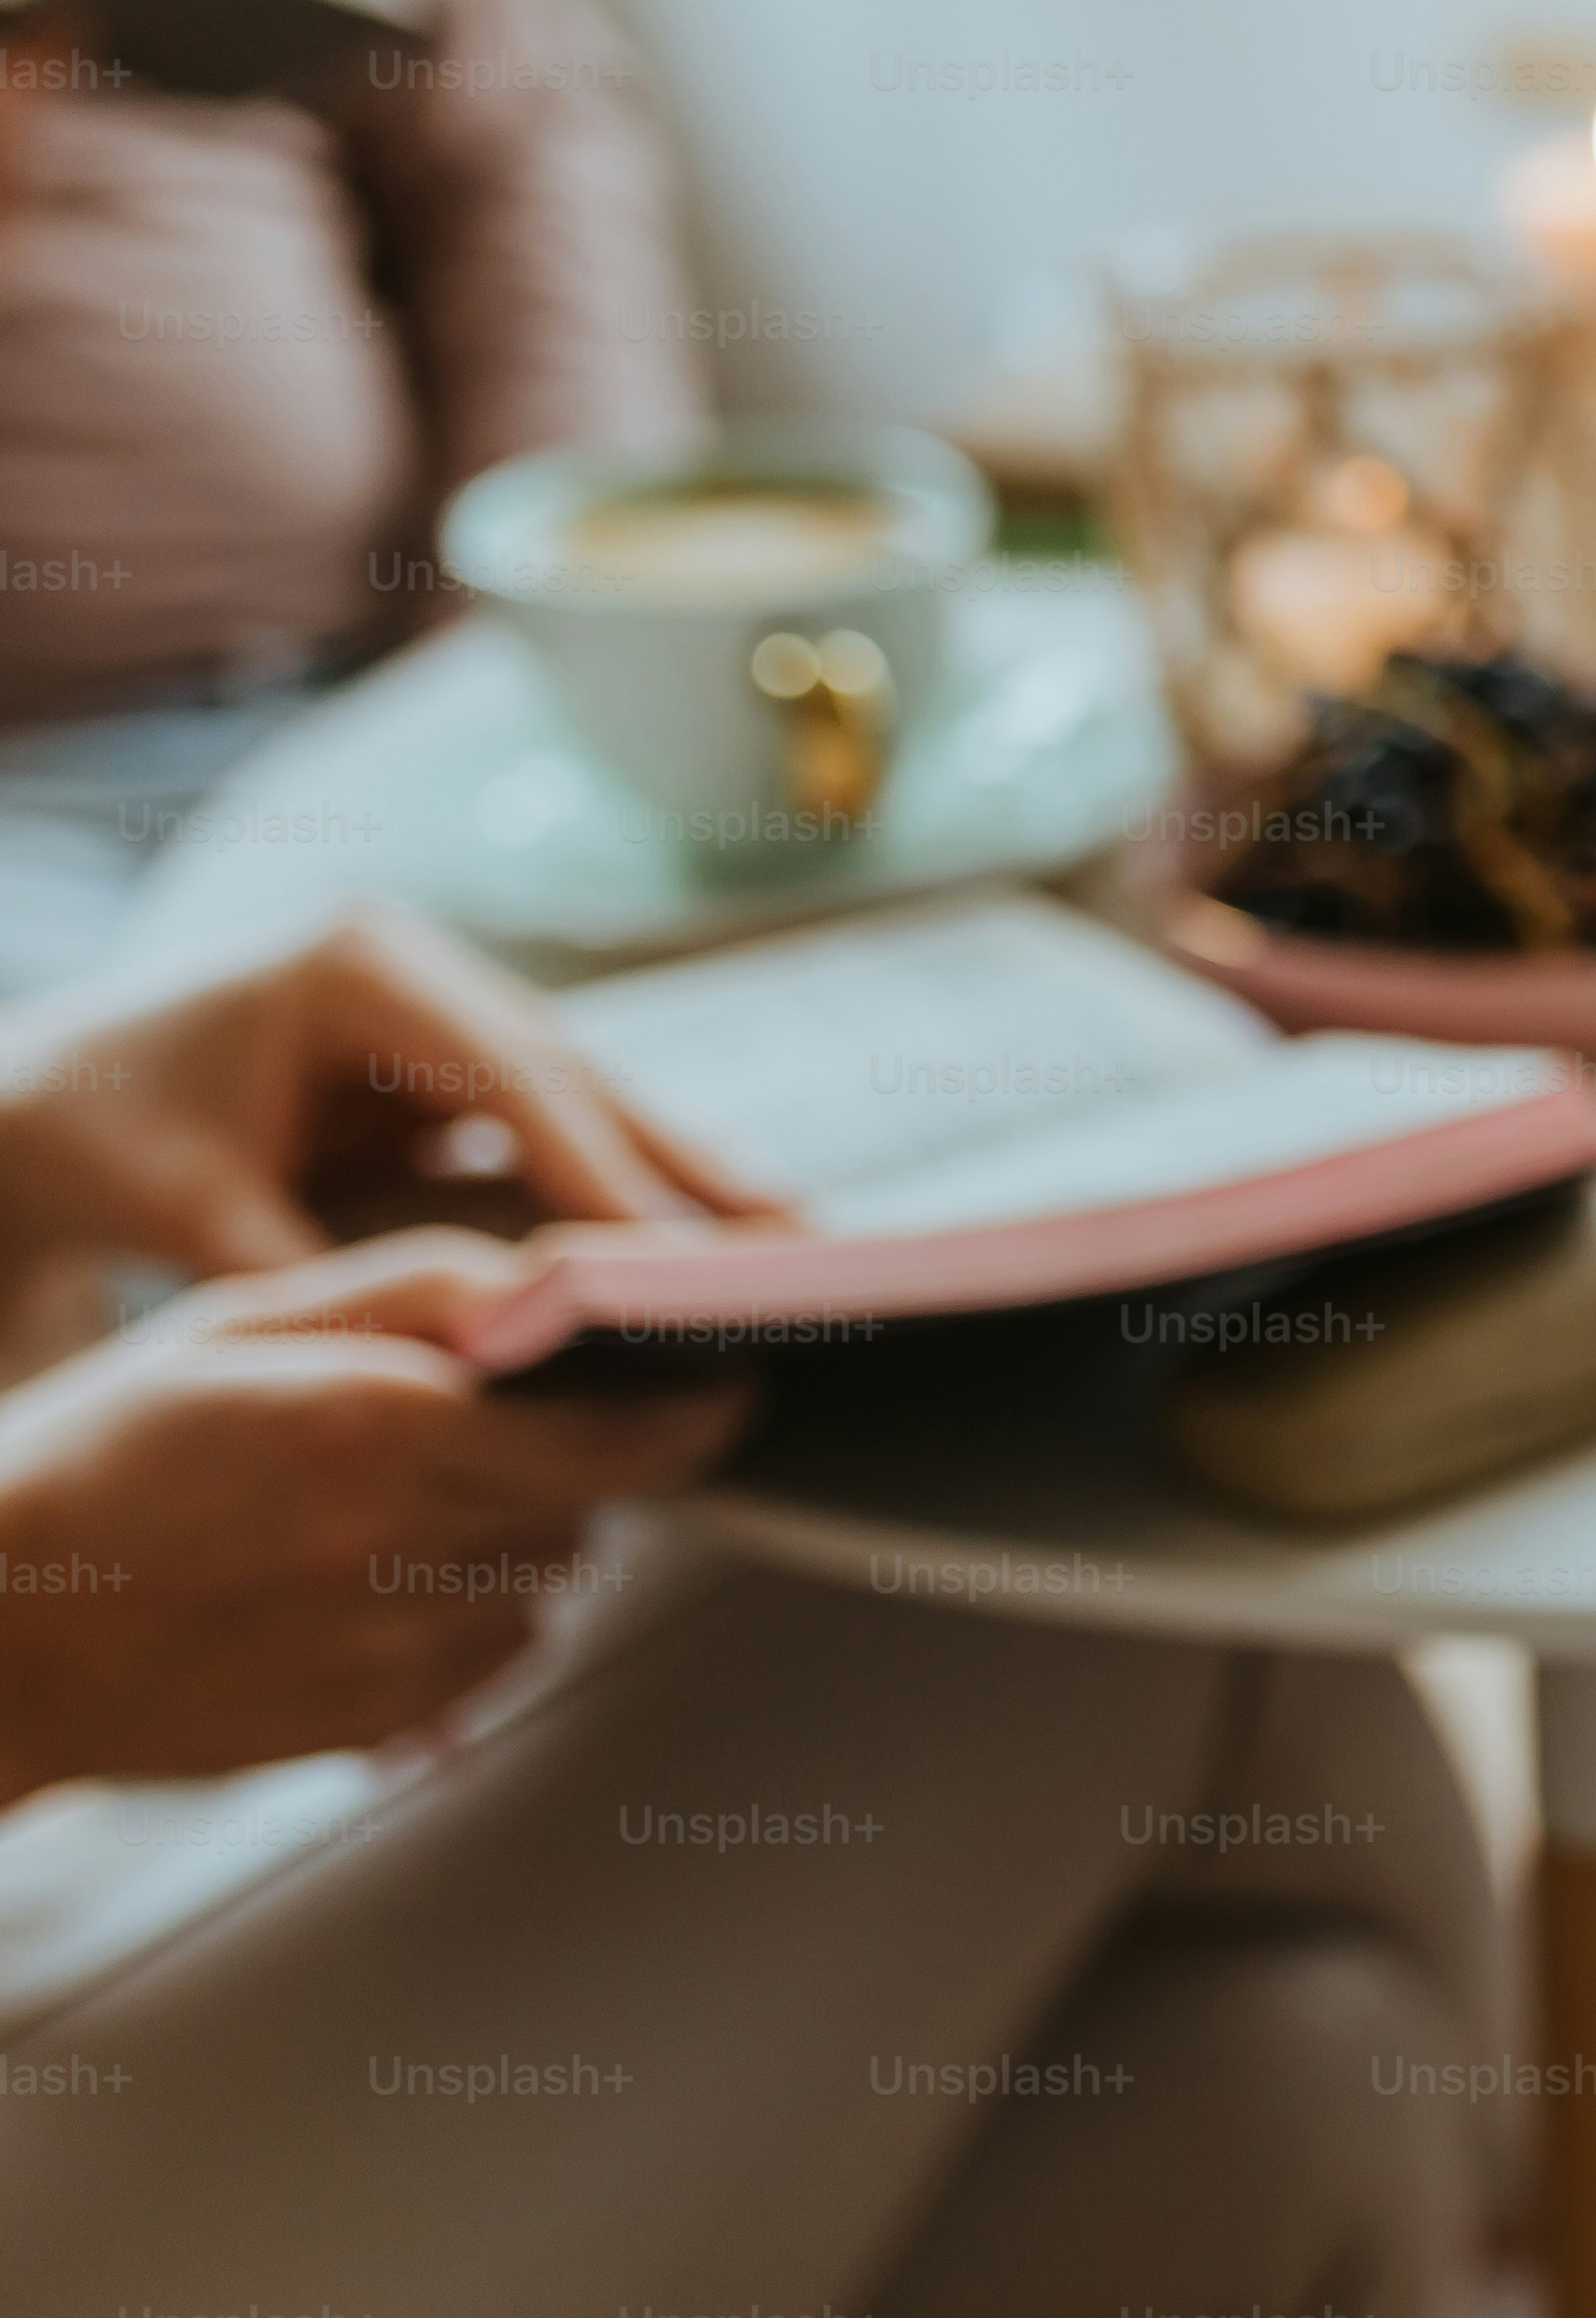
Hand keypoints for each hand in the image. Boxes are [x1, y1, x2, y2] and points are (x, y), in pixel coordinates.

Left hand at [0, 901, 775, 1291]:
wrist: (56, 1104)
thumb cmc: (106, 1144)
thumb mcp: (198, 1220)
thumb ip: (331, 1280)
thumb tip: (461, 1351)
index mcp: (358, 966)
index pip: (520, 1080)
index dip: (612, 1173)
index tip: (688, 1262)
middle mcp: (421, 968)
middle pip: (586, 1076)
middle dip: (692, 1166)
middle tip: (800, 1243)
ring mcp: (446, 1008)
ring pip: (590, 1100)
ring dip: (682, 1178)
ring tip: (790, 1248)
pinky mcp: (456, 1061)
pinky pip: (559, 1130)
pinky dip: (625, 1188)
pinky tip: (704, 1245)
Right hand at [0, 1234, 749, 1800]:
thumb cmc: (98, 1456)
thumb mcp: (235, 1324)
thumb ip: (412, 1291)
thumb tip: (550, 1285)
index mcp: (380, 1429)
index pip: (626, 1433)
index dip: (694, 1412)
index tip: (726, 1388)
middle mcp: (407, 1544)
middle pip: (595, 1503)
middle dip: (577, 1460)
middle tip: (483, 1431)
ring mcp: (402, 1645)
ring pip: (550, 1576)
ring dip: (514, 1535)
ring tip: (388, 1505)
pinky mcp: (385, 1717)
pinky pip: (496, 1652)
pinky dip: (470, 1611)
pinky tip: (362, 1579)